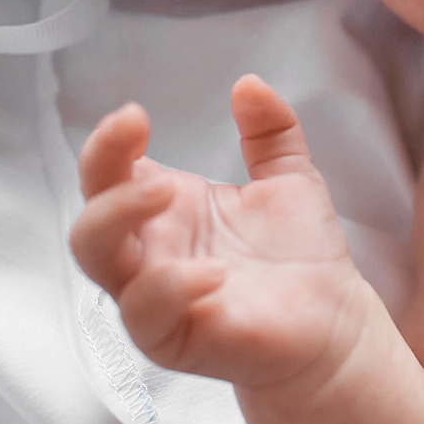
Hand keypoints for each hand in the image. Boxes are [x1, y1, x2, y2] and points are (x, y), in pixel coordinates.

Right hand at [71, 80, 371, 391]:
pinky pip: (147, 314)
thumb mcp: (289, 177)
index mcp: (166, 211)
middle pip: (88, 215)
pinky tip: (213, 270)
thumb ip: (271, 131)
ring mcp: (155, 298)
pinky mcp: (174, 339)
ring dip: (117, 219)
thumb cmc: (301, 255)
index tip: (137, 115)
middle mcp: (150, 253)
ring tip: (166, 191)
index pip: (108, 173)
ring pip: (97, 262)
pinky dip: (171, 287)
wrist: (335, 321)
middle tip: (145, 152)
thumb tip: (249, 84)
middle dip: (101, 174)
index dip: (109, 143)